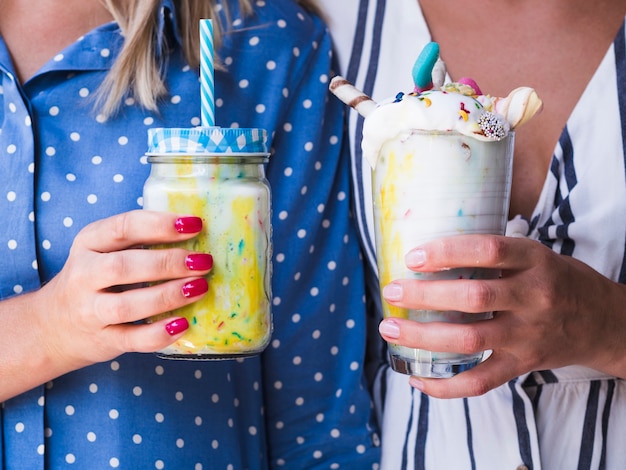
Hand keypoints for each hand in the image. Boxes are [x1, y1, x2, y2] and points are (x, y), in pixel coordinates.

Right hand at [34, 210, 212, 370]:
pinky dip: (159, 334)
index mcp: (89, 242)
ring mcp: (90, 311)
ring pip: (127, 304)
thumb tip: (198, 234)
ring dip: (167, 296)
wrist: (55, 325)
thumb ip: (142, 241)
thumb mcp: (106, 251)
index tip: (195, 224)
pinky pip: (132, 339)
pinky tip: (183, 324)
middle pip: (124, 267)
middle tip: (203, 261)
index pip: (124, 227)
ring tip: (199, 288)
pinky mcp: (102, 341)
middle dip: (168, 262)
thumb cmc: (96, 279)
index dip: (161, 225)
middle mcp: (84, 275)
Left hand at [378, 234, 625, 397]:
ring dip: (422, 338)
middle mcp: (533, 297)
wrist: (603, 321)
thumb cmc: (556, 280)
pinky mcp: (522, 365)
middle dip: (424, 296)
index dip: (447, 252)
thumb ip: (493, 254)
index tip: (413, 256)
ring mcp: (528, 335)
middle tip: (391, 292)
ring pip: (469, 340)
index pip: (488, 250)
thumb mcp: (534, 254)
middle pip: (473, 297)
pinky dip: (444, 385)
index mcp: (534, 260)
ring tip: (390, 330)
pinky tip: (416, 378)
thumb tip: (429, 249)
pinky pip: (480, 382)